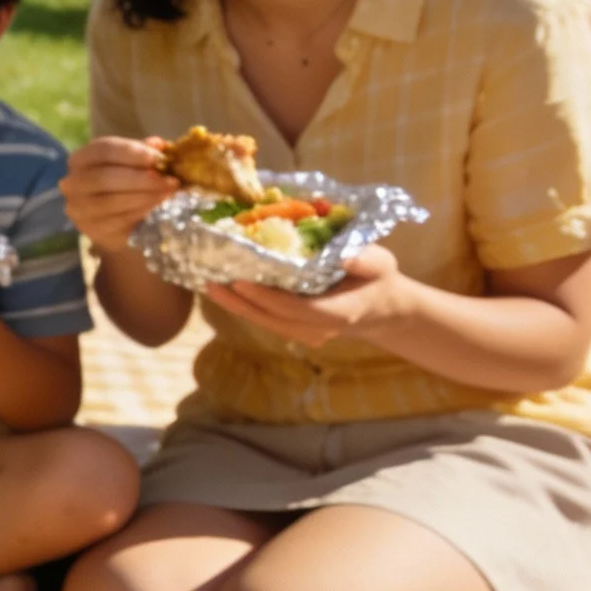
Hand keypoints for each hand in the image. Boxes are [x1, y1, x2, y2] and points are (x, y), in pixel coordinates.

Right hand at [60, 136, 175, 254]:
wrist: (117, 225)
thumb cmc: (124, 186)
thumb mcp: (133, 164)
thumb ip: (143, 153)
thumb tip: (159, 145)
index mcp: (81, 159)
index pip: (103, 150)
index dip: (132, 152)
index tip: (160, 158)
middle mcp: (73, 182)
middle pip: (104, 177)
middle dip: (141, 178)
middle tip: (170, 180)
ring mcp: (79, 208)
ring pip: (110, 201)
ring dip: (144, 196)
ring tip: (168, 193)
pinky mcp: (90, 229)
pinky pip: (117, 220)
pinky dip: (140, 212)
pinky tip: (157, 208)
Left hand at [201, 245, 409, 347]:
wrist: (379, 307)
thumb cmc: (377, 279)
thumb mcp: (381, 264)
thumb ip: (365, 260)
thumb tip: (344, 257)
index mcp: (339, 313)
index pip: (297, 309)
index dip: (267, 298)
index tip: (241, 281)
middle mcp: (317, 329)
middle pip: (272, 318)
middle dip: (239, 302)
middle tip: (210, 281)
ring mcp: (305, 333)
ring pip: (264, 322)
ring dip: (235, 305)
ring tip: (209, 285)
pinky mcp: (294, 329)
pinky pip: (265, 319)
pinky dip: (244, 305)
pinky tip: (224, 290)